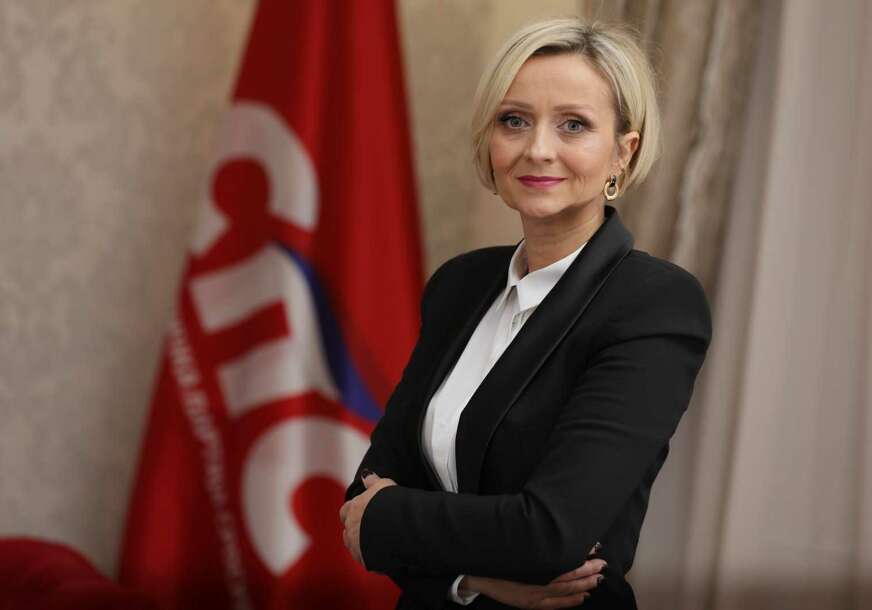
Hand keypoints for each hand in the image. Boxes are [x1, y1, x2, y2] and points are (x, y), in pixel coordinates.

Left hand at [339, 471, 396, 567]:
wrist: (398, 527)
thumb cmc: (390, 504)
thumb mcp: (384, 486)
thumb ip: (373, 481)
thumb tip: (366, 474)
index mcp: (353, 509)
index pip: (346, 510)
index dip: (353, 511)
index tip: (362, 511)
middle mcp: (351, 528)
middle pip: (347, 530)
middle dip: (355, 528)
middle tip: (368, 527)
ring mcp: (357, 546)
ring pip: (354, 546)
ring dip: (361, 543)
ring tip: (376, 541)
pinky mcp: (366, 561)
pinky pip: (366, 559)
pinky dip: (372, 557)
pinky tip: (383, 553)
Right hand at [462, 545, 606, 608]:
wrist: (474, 571)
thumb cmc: (496, 553)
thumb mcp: (515, 540)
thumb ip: (533, 536)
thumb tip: (550, 525)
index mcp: (535, 562)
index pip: (564, 559)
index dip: (581, 554)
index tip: (595, 547)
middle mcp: (537, 579)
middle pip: (569, 575)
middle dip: (588, 570)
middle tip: (603, 563)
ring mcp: (535, 594)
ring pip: (566, 591)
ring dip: (584, 585)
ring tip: (599, 579)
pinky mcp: (530, 602)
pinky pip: (555, 604)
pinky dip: (571, 601)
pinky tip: (583, 597)